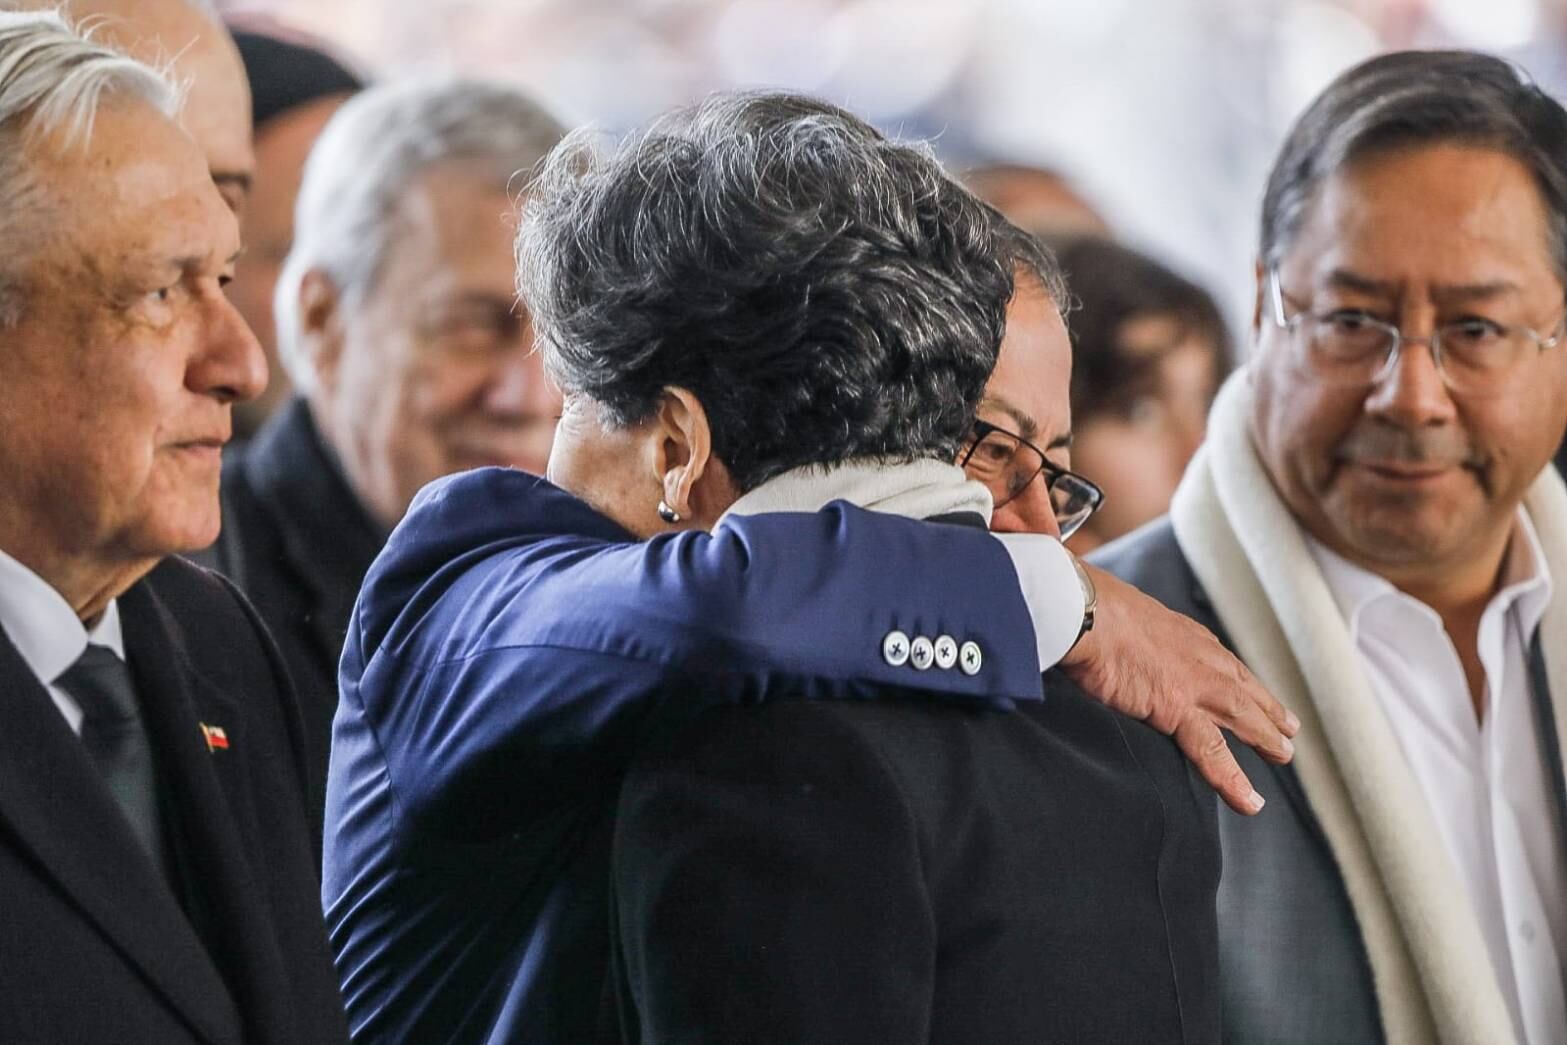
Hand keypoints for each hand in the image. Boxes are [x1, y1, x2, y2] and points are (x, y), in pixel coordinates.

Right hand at [1059, 564, 1298, 815]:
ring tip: (1283, 757)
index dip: (1239, 681)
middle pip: (1244, 690)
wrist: (1086, 614)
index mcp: (1185, 635)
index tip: (1251, 693)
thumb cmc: (1090, 610)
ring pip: (1244, 719)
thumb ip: (1129, 633)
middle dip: (1268, 711)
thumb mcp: (1121, 614)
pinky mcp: (1180, 711)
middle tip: (1287, 730)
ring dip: (1266, 739)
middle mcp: (1201, 658)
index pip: (1222, 663)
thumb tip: (1111, 642)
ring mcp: (1196, 685)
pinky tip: (1249, 802)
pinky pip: (1214, 754)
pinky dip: (1233, 780)